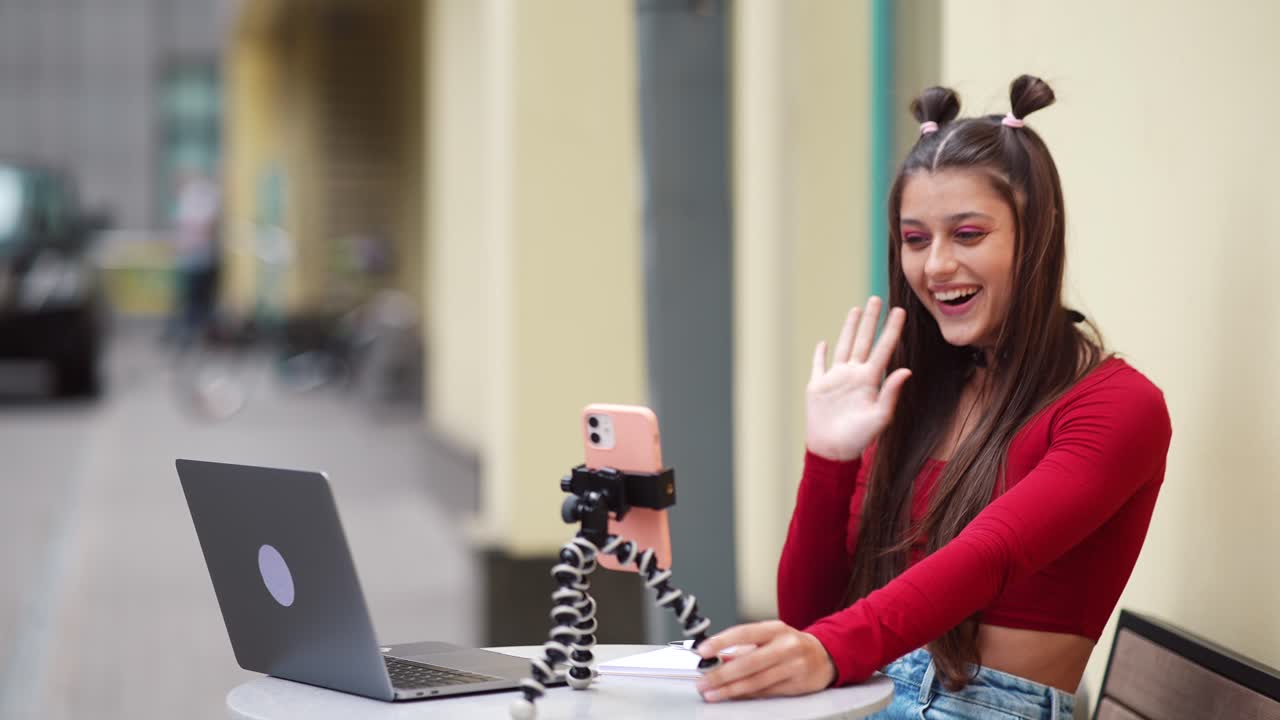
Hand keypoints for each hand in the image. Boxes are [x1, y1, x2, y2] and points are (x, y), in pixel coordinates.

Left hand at [693, 620, 836, 701]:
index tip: (703, 651)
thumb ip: (744, 647)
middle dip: (721, 674)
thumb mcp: (769, 636)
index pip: (744, 633)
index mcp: (775, 629)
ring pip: (756, 681)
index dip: (721, 642)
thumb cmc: (791, 645)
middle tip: (703, 681)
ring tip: (712, 693)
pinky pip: (765, 692)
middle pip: (748, 662)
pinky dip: (746, 695)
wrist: (825, 656)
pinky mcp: (796, 685)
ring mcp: (792, 666)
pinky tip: (732, 696)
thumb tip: (717, 658)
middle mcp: (785, 646)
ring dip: (730, 689)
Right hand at [805, 297, 910, 460]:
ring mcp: (836, 378)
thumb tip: (906, 370)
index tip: (900, 311)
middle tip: (878, 299)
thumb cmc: (859, 438)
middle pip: (864, 340)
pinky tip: (823, 342)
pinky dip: (820, 353)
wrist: (833, 451)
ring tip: (856, 309)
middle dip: (871, 320)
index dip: (892, 330)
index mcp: (870, 380)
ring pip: (844, 346)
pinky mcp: (818, 385)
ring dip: (849, 328)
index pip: (884, 348)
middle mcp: (854, 375)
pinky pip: (819, 365)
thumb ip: (891, 392)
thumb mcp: (880, 417)